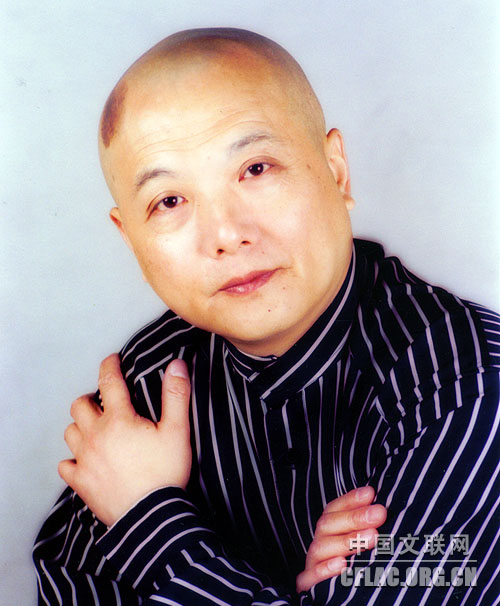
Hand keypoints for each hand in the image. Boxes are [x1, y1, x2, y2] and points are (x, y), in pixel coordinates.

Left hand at [58, 354, 191, 525]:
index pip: (109, 382)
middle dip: (91, 398)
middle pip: (80, 406)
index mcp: (118, 420)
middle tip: (104, 401)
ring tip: (95, 428)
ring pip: (70, 432)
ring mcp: (85, 460)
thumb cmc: (165, 473)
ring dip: (81, 425)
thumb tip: (176, 365)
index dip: (109, 366)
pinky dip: (73, 458)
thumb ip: (176, 395)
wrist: (151, 518)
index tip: (112, 359)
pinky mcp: (81, 482)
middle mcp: (95, 436)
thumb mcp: (178, 431)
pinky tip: (85, 460)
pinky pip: (66, 465)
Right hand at [296, 486, 386, 592]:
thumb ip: (369, 528)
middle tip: (379, 514)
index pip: (334, 509)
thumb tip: (385, 508)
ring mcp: (312, 564)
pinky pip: (309, 577)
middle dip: (355, 518)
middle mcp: (319, 544)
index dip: (351, 500)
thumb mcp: (363, 544)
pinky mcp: (308, 586)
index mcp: (329, 531)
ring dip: (346, 541)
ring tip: (372, 537)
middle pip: (328, 524)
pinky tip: (342, 564)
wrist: (342, 600)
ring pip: (321, 547)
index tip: (371, 493)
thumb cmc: (359, 569)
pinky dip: (325, 570)